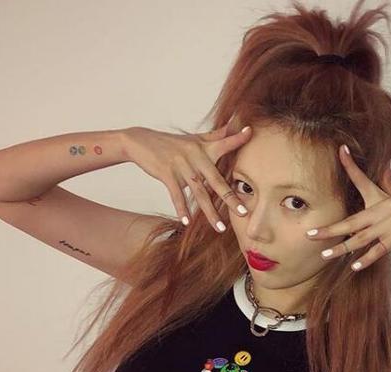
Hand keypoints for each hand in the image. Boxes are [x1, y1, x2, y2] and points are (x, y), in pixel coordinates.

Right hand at [123, 122, 251, 231]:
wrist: (140, 141)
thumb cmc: (172, 143)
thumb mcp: (194, 138)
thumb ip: (216, 136)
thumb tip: (236, 124)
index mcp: (204, 148)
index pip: (224, 143)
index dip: (237, 139)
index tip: (250, 133)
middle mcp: (196, 157)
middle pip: (216, 180)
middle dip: (230, 198)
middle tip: (243, 212)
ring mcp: (181, 166)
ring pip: (199, 193)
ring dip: (210, 212)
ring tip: (220, 228)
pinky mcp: (167, 174)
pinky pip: (176, 195)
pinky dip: (181, 209)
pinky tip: (187, 222)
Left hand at [305, 145, 390, 269]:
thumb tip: (385, 164)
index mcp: (384, 199)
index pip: (364, 180)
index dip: (350, 165)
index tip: (339, 151)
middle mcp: (386, 209)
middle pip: (352, 220)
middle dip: (330, 229)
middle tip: (310, 234)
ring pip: (360, 238)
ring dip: (341, 248)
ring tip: (325, 255)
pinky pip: (377, 250)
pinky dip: (365, 259)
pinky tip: (353, 266)